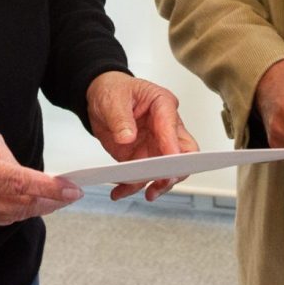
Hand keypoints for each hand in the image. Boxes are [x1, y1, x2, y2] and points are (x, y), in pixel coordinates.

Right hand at [0, 123, 82, 234]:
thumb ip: (9, 160)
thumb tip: (33, 179)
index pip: (17, 183)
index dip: (47, 189)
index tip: (70, 190)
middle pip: (18, 206)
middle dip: (49, 201)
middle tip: (69, 194)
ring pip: (11, 217)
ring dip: (34, 208)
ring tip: (51, 197)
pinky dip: (13, 213)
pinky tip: (20, 202)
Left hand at [86, 71, 198, 201]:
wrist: (100, 97)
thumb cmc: (113, 90)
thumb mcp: (113, 99)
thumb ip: (120, 117)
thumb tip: (127, 136)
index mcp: (163, 104)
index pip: (173, 126)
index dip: (172, 146)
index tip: (169, 163)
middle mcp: (165, 127)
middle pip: (183, 152)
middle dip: (176, 170)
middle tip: (163, 180)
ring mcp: (155, 144)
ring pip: (167, 169)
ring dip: (158, 184)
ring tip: (147, 193)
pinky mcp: (142, 157)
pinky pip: (143, 176)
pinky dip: (133, 187)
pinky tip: (121, 192)